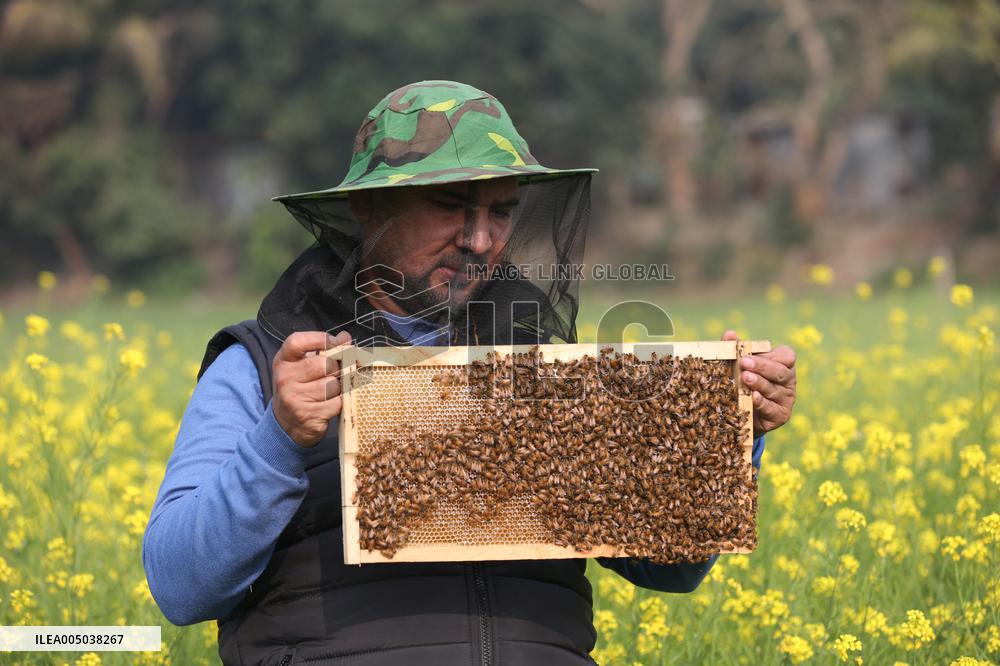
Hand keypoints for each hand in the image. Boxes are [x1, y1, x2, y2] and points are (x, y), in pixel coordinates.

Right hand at [272, 330, 351, 446]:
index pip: (297, 342)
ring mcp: (294, 398)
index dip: (321, 339)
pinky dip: (340, 403)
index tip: (336, 343)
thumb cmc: (299, 389)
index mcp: (282, 361)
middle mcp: (285, 379)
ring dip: (339, 388)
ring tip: (332, 391)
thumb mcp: (304, 366)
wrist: (286, 425)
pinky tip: (332, 404)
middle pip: (324, 364)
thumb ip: (324, 350)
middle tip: (337, 373)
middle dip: (337, 368)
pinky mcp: (308, 415)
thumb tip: (345, 337)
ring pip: (332, 384)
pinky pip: (336, 403)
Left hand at [722, 330, 795, 436]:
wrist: (744, 413)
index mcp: (784, 365)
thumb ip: (736, 349)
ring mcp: (787, 399)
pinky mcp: (781, 415)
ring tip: (745, 378)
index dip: (771, 354)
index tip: (750, 353)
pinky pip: (771, 408)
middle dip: (761, 366)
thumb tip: (729, 334)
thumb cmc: (745, 382)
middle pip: (779, 372)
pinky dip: (761, 402)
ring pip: (773, 389)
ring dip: (758, 383)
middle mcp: (788, 381)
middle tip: (744, 362)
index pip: (787, 356)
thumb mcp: (741, 365)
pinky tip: (752, 396)